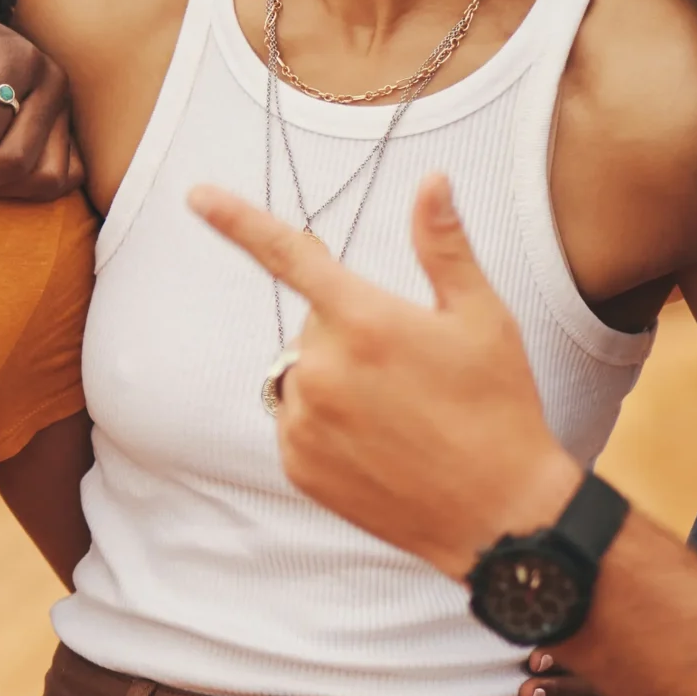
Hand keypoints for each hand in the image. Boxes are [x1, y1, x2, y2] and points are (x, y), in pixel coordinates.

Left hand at [189, 172, 580, 578]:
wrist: (500, 516)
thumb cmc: (499, 406)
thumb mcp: (483, 317)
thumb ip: (443, 245)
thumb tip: (431, 179)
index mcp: (364, 321)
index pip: (288, 255)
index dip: (237, 220)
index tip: (196, 195)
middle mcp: (322, 369)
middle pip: (314, 325)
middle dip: (350, 332)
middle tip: (409, 369)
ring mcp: (304, 422)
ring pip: (303, 374)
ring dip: (336, 380)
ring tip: (397, 412)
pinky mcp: (297, 466)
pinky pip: (296, 421)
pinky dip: (326, 424)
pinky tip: (377, 445)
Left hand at [522, 649, 622, 695]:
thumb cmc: (533, 666)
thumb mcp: (535, 653)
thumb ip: (529, 644)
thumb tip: (498, 617)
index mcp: (590, 659)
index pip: (579, 654)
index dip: (557, 659)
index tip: (532, 661)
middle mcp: (602, 688)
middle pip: (586, 689)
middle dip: (557, 691)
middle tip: (526, 695)